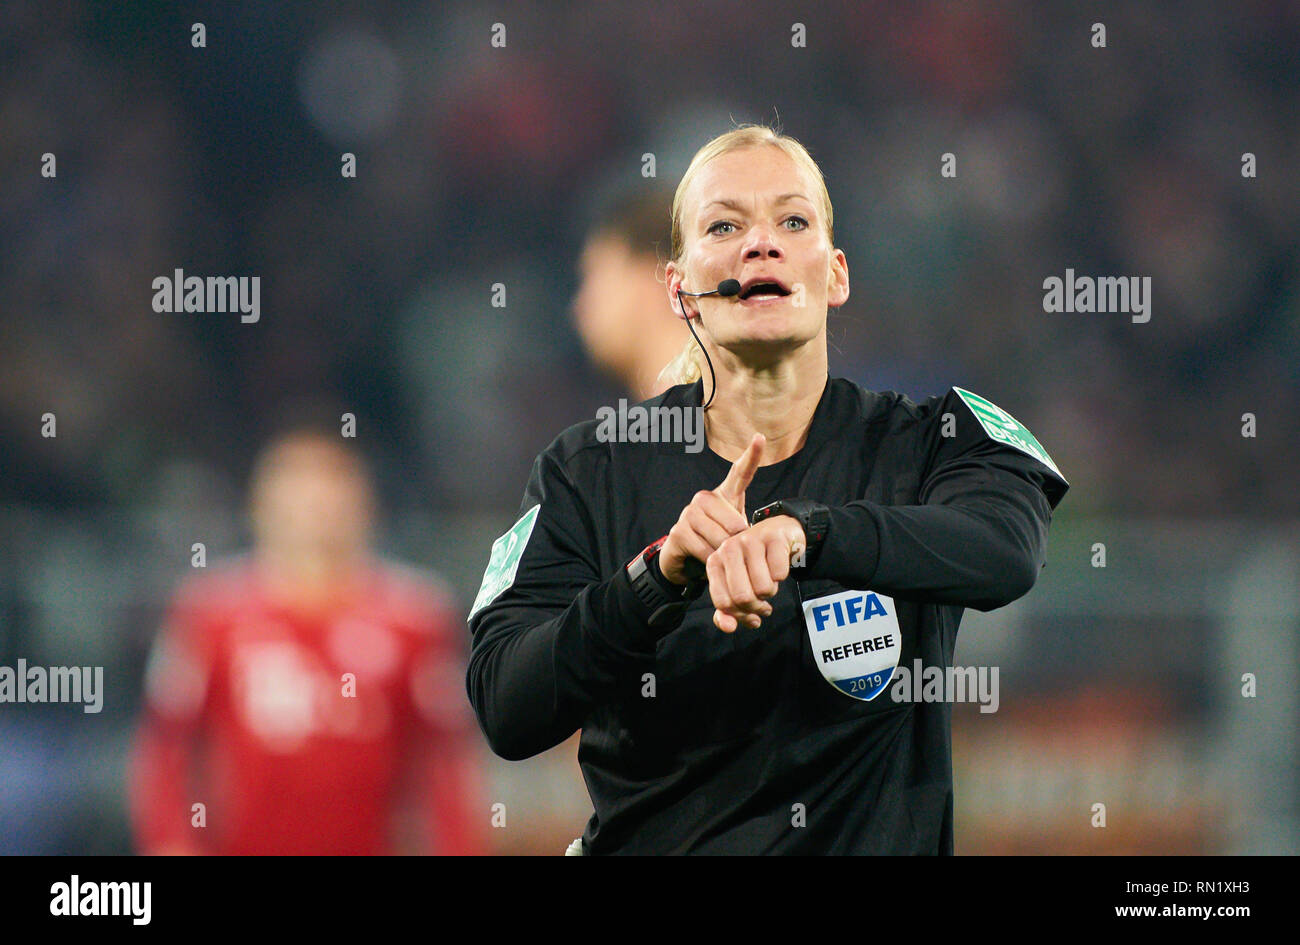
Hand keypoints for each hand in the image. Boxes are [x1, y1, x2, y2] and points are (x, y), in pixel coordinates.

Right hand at [659, 433, 764, 585]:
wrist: (685, 562)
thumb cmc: (715, 543)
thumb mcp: (734, 533)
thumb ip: (744, 529)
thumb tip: (747, 535)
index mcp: (724, 495)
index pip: (739, 473)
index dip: (751, 456)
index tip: (759, 438)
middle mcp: (705, 498)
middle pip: (735, 523)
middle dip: (736, 543)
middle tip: (728, 548)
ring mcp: (689, 512)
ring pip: (721, 538)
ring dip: (723, 553)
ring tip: (716, 553)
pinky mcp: (679, 530)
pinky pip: (706, 550)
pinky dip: (710, 560)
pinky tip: (706, 559)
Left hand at [706, 514, 806, 632]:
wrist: (779, 532)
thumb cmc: (755, 563)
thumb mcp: (737, 586)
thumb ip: (728, 611)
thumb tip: (729, 627)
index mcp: (714, 562)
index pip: (723, 603)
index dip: (741, 615)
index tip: (752, 614)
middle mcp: (728, 548)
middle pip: (742, 597)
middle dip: (758, 606)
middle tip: (764, 604)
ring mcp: (750, 540)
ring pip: (763, 588)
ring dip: (771, 591)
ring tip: (769, 581)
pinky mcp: (773, 538)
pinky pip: (780, 574)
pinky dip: (782, 576)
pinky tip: (778, 567)